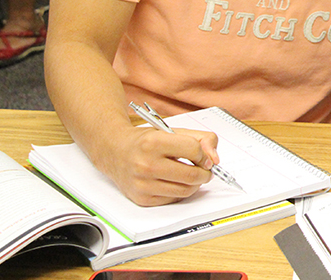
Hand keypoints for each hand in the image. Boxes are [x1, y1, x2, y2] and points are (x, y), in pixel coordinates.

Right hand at [101, 125, 220, 205]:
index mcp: (154, 143)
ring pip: (186, 190)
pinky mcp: (142, 198)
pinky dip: (181, 191)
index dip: (204, 154)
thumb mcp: (172, 131)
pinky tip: (177, 181)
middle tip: (205, 169)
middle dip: (205, 172)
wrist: (115, 151)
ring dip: (196, 183)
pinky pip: (174, 199)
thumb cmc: (145, 141)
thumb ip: (201, 139)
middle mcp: (146, 164)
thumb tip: (214, 159)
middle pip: (192, 174)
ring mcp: (143, 184)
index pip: (194, 150)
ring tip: (193, 174)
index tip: (203, 155)